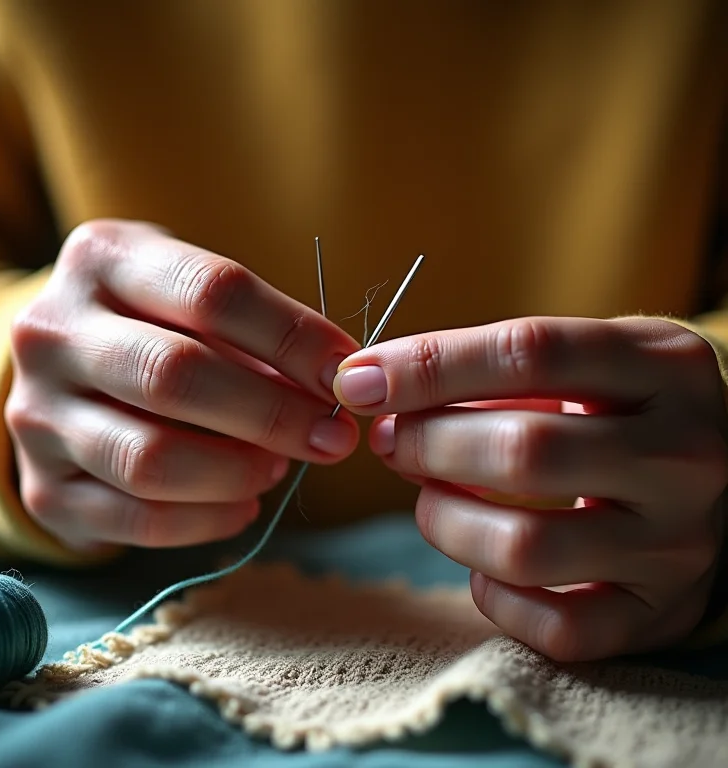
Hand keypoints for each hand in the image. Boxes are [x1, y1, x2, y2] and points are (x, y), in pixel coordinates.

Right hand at [6, 220, 358, 549]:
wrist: (63, 371)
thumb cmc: (153, 325)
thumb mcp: (192, 299)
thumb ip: (255, 335)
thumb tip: (332, 387)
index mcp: (103, 259)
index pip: (210, 292)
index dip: (290, 336)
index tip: (344, 374)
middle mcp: (52, 333)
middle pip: (175, 376)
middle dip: (272, 414)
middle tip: (332, 438)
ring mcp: (36, 415)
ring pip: (151, 459)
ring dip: (239, 472)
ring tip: (279, 468)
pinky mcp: (42, 488)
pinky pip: (136, 519)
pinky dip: (207, 520)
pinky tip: (243, 505)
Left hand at [334, 316, 727, 660]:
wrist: (713, 472)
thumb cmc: (616, 407)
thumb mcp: (578, 361)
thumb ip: (486, 368)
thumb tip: (377, 392)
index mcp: (664, 365)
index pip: (531, 352)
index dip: (430, 366)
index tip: (361, 381)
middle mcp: (684, 454)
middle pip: (524, 452)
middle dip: (427, 445)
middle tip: (392, 441)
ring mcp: (678, 542)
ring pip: (526, 546)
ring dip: (445, 521)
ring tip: (429, 497)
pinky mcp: (659, 612)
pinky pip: (555, 628)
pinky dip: (492, 595)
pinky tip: (481, 563)